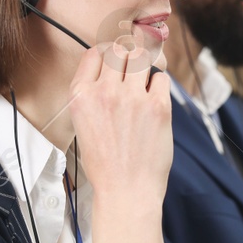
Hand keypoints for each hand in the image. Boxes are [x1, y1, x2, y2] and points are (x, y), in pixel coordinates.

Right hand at [69, 43, 172, 205]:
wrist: (125, 191)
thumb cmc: (105, 163)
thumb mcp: (83, 124)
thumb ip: (93, 95)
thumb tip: (112, 69)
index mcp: (80, 96)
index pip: (94, 53)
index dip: (107, 55)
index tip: (115, 64)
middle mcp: (104, 92)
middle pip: (119, 50)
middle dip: (127, 57)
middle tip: (133, 71)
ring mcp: (132, 98)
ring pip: (141, 57)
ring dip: (145, 66)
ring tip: (145, 83)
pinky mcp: (158, 107)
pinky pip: (161, 77)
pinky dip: (159, 85)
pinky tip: (154, 101)